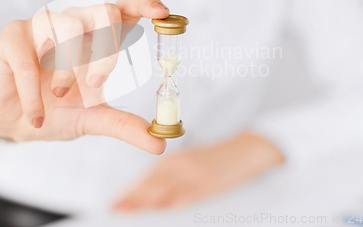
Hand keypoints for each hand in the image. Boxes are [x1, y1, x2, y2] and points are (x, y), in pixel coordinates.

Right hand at [0, 0, 169, 153]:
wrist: (8, 120)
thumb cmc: (53, 110)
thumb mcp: (92, 118)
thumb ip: (124, 126)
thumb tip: (161, 143)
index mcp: (98, 37)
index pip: (125, 7)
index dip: (145, 4)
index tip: (163, 13)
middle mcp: (75, 23)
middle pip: (106, 11)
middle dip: (107, 50)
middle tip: (94, 84)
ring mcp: (43, 25)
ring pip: (71, 26)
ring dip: (69, 69)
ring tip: (61, 97)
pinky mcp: (13, 36)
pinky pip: (31, 57)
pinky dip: (35, 92)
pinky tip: (36, 115)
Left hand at [113, 131, 283, 210]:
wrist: (248, 149)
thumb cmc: (218, 159)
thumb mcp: (191, 163)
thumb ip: (172, 177)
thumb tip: (151, 195)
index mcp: (175, 161)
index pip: (147, 178)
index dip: (130, 192)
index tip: (115, 204)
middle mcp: (181, 166)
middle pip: (151, 185)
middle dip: (132, 199)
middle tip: (115, 210)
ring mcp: (194, 174)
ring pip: (165, 191)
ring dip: (145, 203)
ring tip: (128, 213)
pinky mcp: (209, 183)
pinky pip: (188, 195)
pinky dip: (173, 204)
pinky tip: (162, 212)